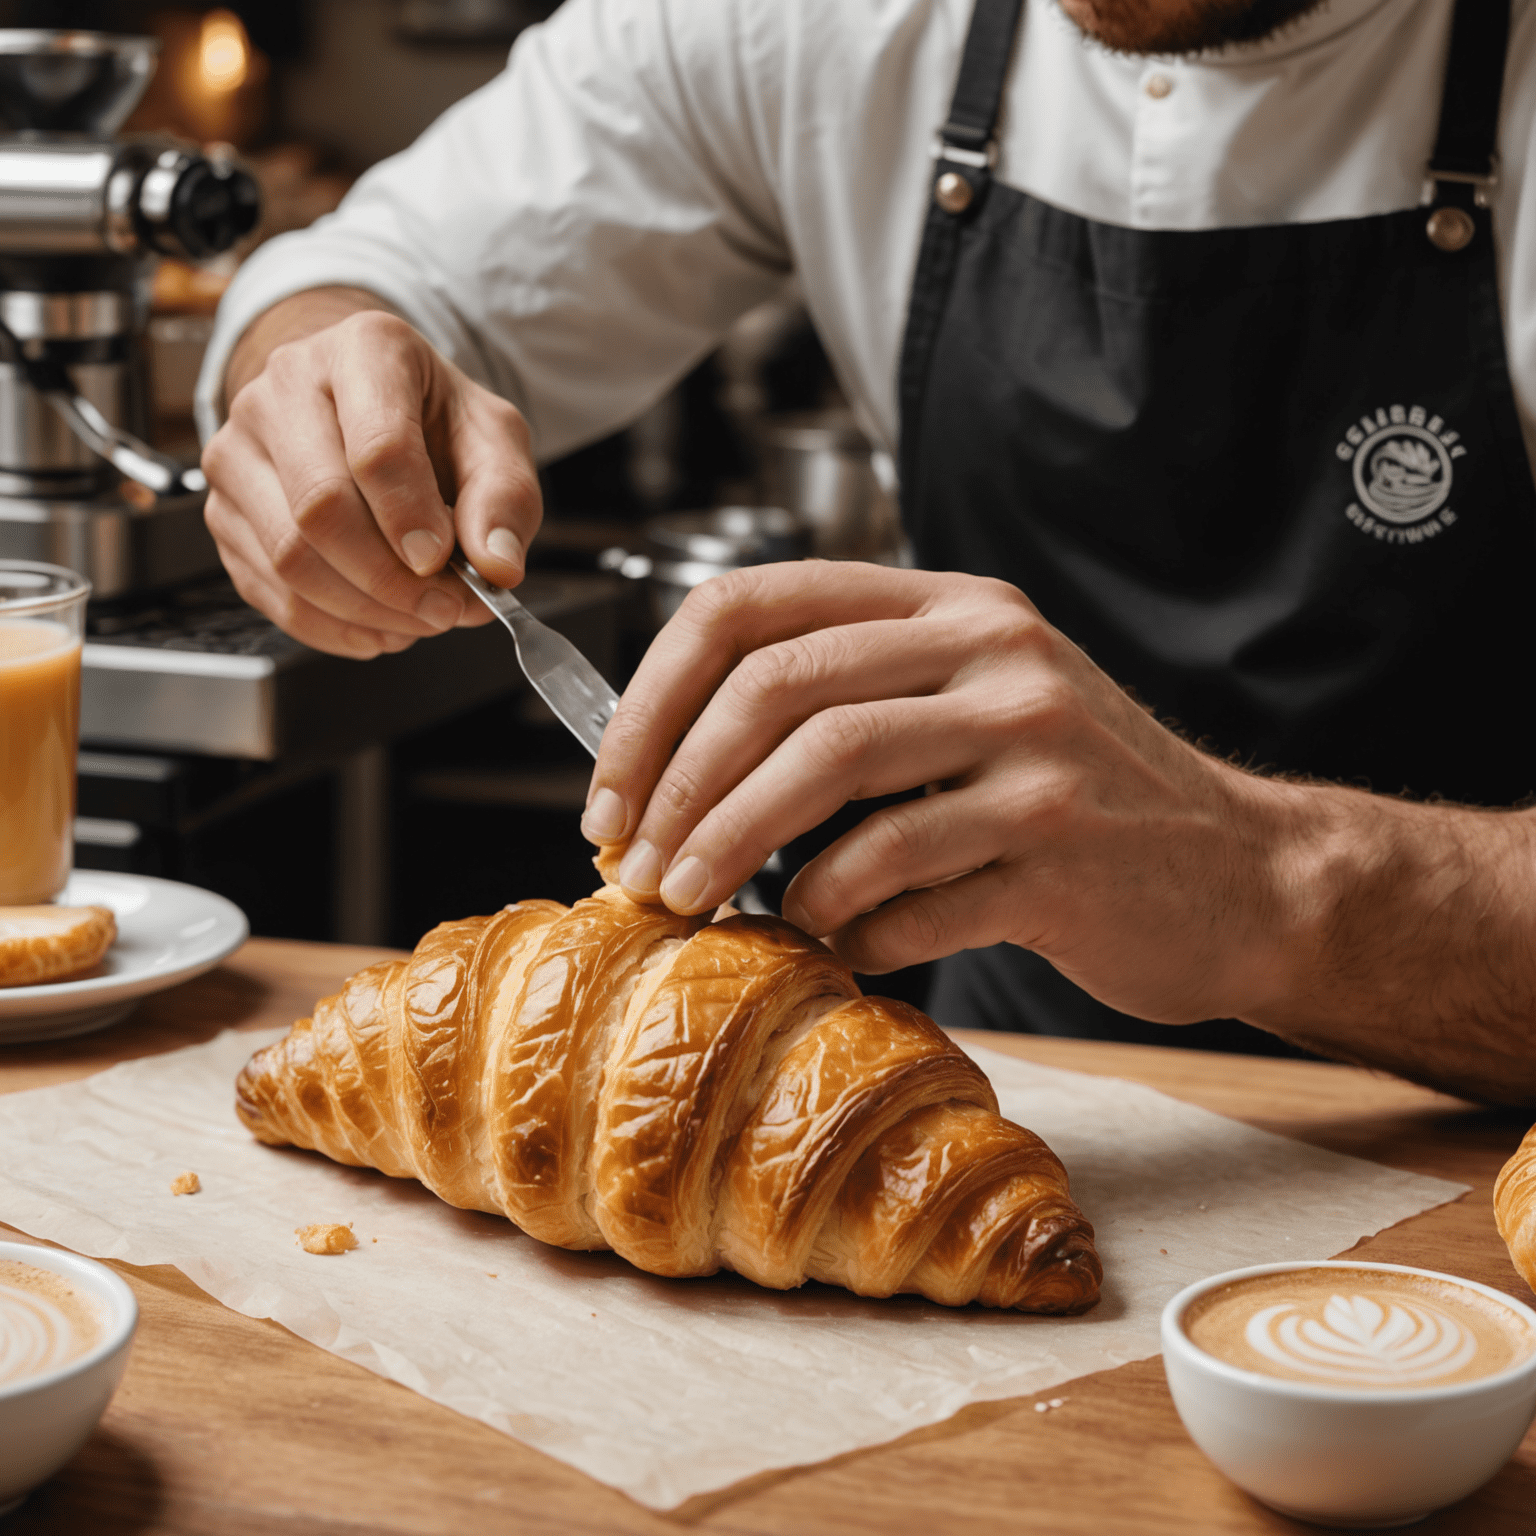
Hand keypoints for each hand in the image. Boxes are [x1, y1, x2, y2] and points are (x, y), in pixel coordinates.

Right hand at [202, 288, 541, 657]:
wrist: (366, 408)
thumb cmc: (431, 420)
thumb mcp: (493, 440)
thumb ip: (505, 499)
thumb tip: (497, 567)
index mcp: (364, 352)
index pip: (376, 447)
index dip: (411, 518)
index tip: (441, 562)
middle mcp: (283, 389)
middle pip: (321, 507)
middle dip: (390, 579)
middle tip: (444, 608)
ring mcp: (239, 449)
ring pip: (287, 556)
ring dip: (364, 609)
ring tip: (418, 618)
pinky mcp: (224, 509)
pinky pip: (269, 589)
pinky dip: (332, 625)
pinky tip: (379, 624)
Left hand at [583, 562, 1306, 1023]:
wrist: (1241, 875)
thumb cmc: (1074, 804)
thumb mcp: (970, 715)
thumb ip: (849, 713)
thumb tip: (667, 780)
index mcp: (948, 605)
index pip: (752, 604)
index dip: (655, 697)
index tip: (609, 790)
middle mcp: (993, 650)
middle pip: (779, 689)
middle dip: (676, 787)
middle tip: (635, 870)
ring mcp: (1036, 742)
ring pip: (831, 775)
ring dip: (735, 851)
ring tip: (692, 909)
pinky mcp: (1062, 845)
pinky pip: (904, 883)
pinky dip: (844, 921)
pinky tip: (834, 942)